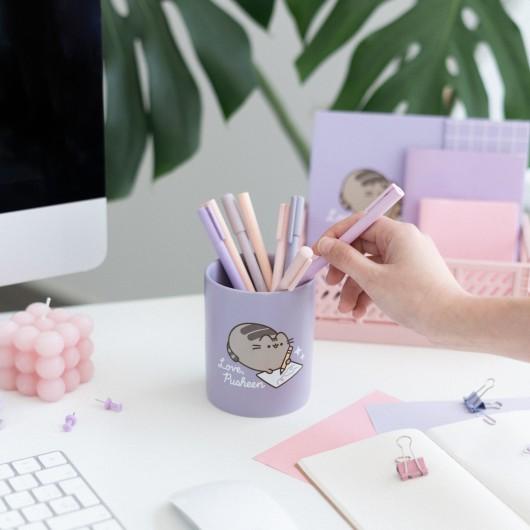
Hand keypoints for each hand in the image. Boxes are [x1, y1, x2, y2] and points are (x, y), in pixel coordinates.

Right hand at [314, 215, 465, 338]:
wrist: (452, 322)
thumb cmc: (416, 298)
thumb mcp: (371, 278)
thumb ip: (344, 259)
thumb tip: (324, 244)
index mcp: (398, 233)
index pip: (359, 223)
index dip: (336, 236)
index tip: (319, 251)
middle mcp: (403, 242)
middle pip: (362, 247)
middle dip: (343, 270)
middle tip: (329, 283)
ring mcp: (408, 260)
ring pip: (370, 267)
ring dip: (353, 288)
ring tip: (346, 309)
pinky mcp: (410, 277)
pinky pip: (382, 279)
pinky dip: (368, 293)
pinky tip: (360, 313)